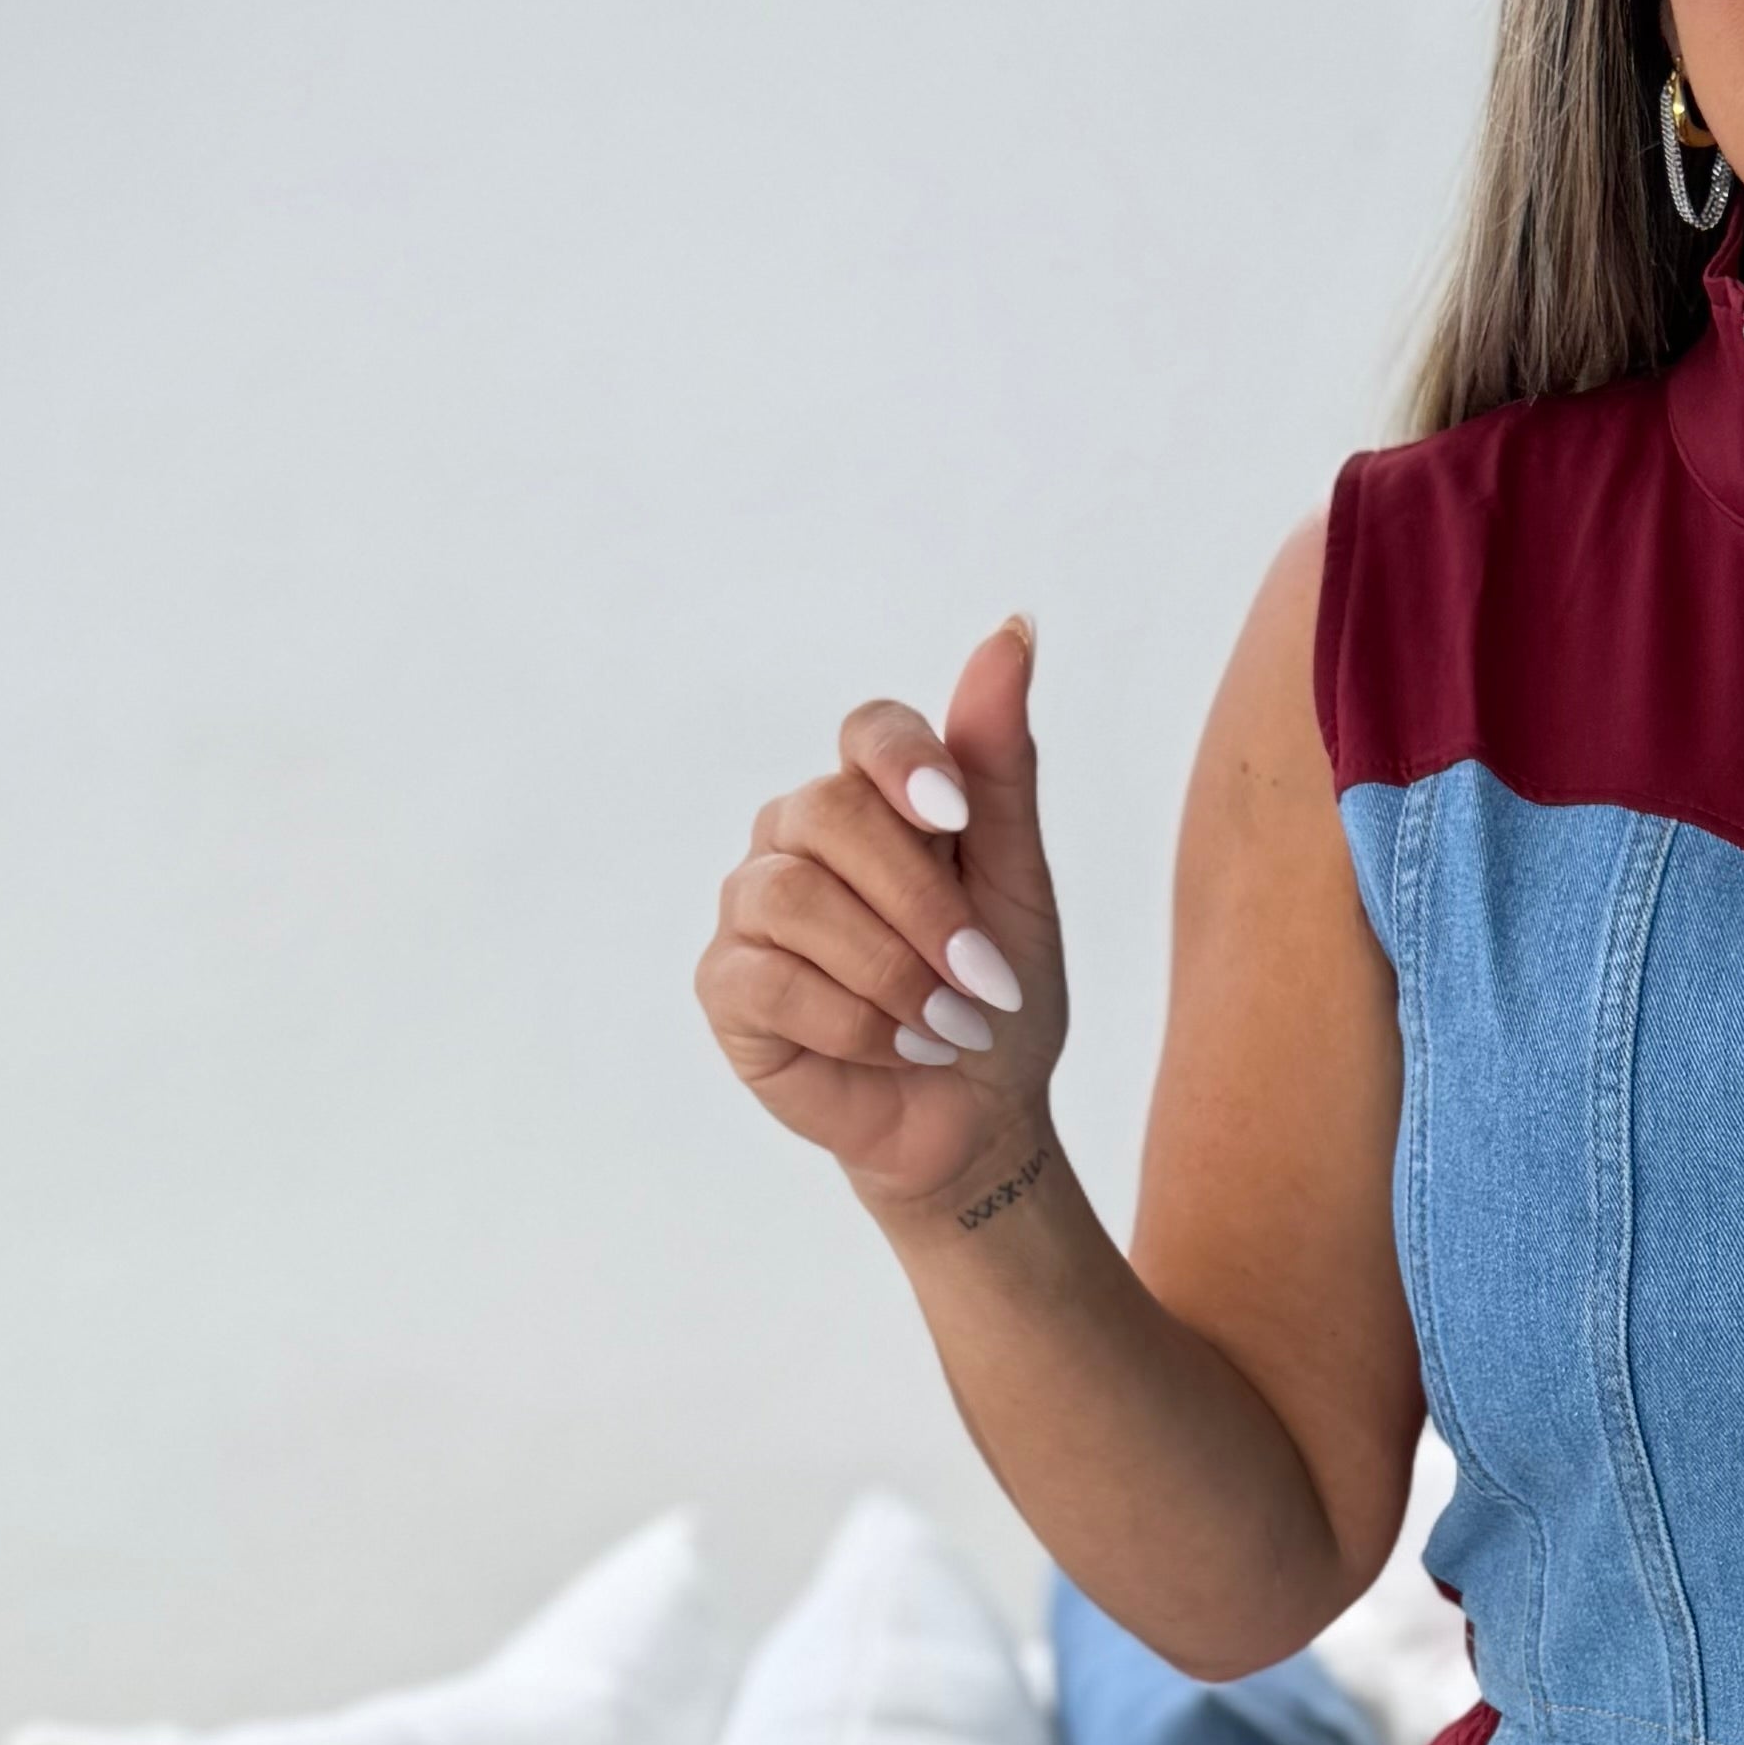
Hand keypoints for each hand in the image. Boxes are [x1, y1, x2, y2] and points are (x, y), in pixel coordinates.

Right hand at [698, 620, 1068, 1218]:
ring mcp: (751, 907)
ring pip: (796, 896)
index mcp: (871, 798)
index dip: (907, 763)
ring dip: (894, 972)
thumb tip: (1014, 627)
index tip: (959, 817)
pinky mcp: (726, 984)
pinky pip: (771, 978)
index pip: (869, 731)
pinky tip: (898, 1047)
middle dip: (923, 905)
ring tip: (948, 1025)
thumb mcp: (1017, 881)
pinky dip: (854, 1021)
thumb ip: (1000, 765)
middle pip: (831, 813)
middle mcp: (798, 836)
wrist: (975, 1117)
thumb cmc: (993, 994)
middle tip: (985, 981)